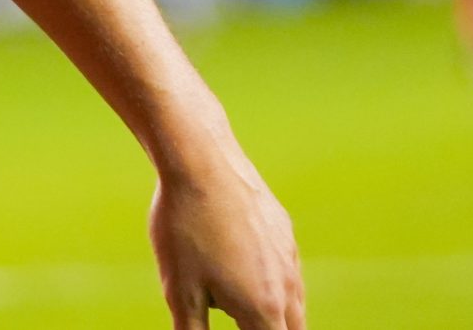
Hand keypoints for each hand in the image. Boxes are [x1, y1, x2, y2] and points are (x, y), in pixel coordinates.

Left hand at [148, 145, 303, 328]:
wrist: (200, 160)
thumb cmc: (184, 227)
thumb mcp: (179, 292)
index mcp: (263, 310)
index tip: (242, 329)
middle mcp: (287, 287)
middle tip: (244, 319)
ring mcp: (289, 257)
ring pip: (293, 304)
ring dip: (273, 317)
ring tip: (242, 308)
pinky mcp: (284, 232)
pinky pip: (286, 271)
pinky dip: (272, 285)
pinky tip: (243, 272)